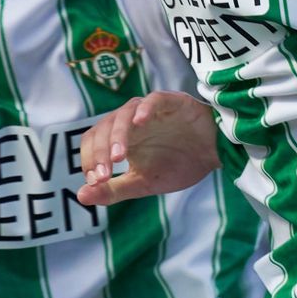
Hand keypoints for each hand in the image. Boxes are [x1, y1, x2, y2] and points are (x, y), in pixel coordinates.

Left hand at [77, 92, 220, 206]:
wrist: (216, 155)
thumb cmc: (179, 164)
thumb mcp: (143, 184)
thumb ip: (114, 190)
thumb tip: (81, 196)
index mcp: (120, 138)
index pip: (93, 142)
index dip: (90, 160)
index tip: (97, 182)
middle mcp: (130, 121)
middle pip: (104, 129)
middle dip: (101, 153)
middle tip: (106, 175)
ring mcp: (149, 110)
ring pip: (124, 115)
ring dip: (118, 135)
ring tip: (120, 156)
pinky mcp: (171, 101)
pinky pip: (153, 100)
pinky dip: (144, 109)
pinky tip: (140, 123)